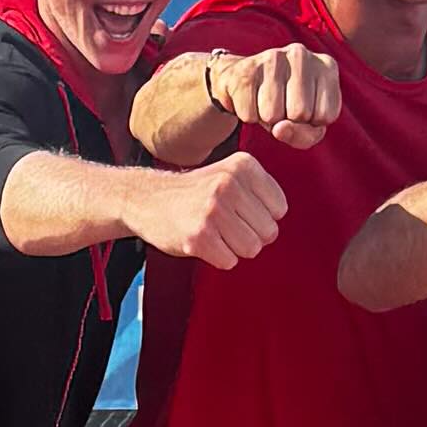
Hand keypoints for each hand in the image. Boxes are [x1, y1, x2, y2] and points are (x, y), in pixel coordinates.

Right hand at [138, 152, 287, 269]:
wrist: (147, 199)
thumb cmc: (195, 192)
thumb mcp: (229, 174)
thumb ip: (260, 190)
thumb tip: (279, 220)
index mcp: (243, 166)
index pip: (279, 209)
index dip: (261, 216)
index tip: (240, 210)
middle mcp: (229, 184)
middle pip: (268, 231)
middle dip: (250, 235)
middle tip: (226, 224)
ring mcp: (212, 210)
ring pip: (252, 248)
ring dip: (235, 248)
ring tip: (215, 232)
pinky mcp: (198, 237)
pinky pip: (230, 261)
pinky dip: (219, 258)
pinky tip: (203, 241)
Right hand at [207, 42, 340, 146]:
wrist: (244, 81)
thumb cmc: (286, 104)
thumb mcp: (307, 124)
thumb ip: (305, 135)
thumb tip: (279, 128)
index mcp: (327, 66)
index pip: (325, 115)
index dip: (311, 122)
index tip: (303, 107)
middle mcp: (301, 54)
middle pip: (300, 114)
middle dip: (288, 120)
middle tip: (282, 105)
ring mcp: (272, 57)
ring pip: (273, 116)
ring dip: (268, 119)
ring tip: (266, 101)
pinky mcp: (245, 70)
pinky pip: (249, 115)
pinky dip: (249, 116)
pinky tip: (251, 98)